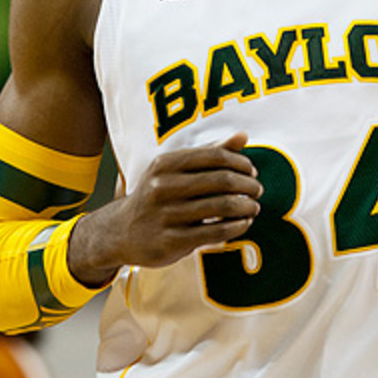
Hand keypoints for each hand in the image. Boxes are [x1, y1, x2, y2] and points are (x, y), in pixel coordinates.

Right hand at [69, 132, 261, 284]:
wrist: (119, 232)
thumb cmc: (156, 196)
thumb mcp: (173, 170)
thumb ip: (209, 153)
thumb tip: (243, 136)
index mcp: (165, 164)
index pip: (215, 156)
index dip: (240, 163)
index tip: (252, 171)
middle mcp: (162, 187)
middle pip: (221, 180)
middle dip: (247, 185)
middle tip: (257, 190)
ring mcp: (166, 215)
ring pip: (221, 207)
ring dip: (246, 206)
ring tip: (253, 207)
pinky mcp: (171, 241)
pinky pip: (215, 232)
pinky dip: (236, 226)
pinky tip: (243, 223)